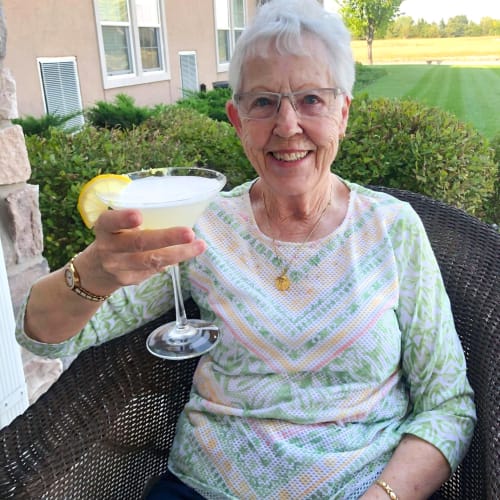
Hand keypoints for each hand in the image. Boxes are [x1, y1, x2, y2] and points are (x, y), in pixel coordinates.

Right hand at [75, 208, 206, 294]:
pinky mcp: (129, 280)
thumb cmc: (113, 239)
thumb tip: (176, 210)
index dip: (123, 219)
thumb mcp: (114, 226)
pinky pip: (155, 269)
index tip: (138, 215)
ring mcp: (118, 267)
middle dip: (166, 238)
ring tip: (199, 245)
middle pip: (138, 243)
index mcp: (104, 228)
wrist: (94, 273)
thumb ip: (133, 220)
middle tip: (189, 233)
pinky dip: (173, 260)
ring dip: (179, 253)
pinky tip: (188, 253)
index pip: (109, 222)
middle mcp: (108, 248)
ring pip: (152, 260)